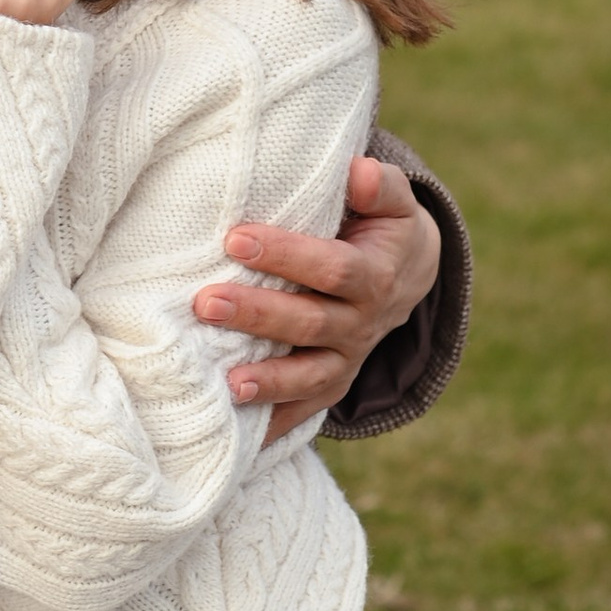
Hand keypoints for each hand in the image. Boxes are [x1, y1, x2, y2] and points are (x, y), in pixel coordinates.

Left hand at [195, 155, 443, 441]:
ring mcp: (347, 358)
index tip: (236, 238)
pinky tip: (242, 438)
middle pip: (310, 323)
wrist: (406, 275)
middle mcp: (361, 324)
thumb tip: (358, 171)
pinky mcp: (331, 382)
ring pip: (309, 374)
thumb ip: (379, 186)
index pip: (330, 268)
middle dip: (258, 315)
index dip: (286, 254)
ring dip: (269, 380)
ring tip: (227, 382)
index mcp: (373, 276)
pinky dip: (276, 424)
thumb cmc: (382, 227)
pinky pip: (306, 409)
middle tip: (205, 303)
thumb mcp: (392, 202)